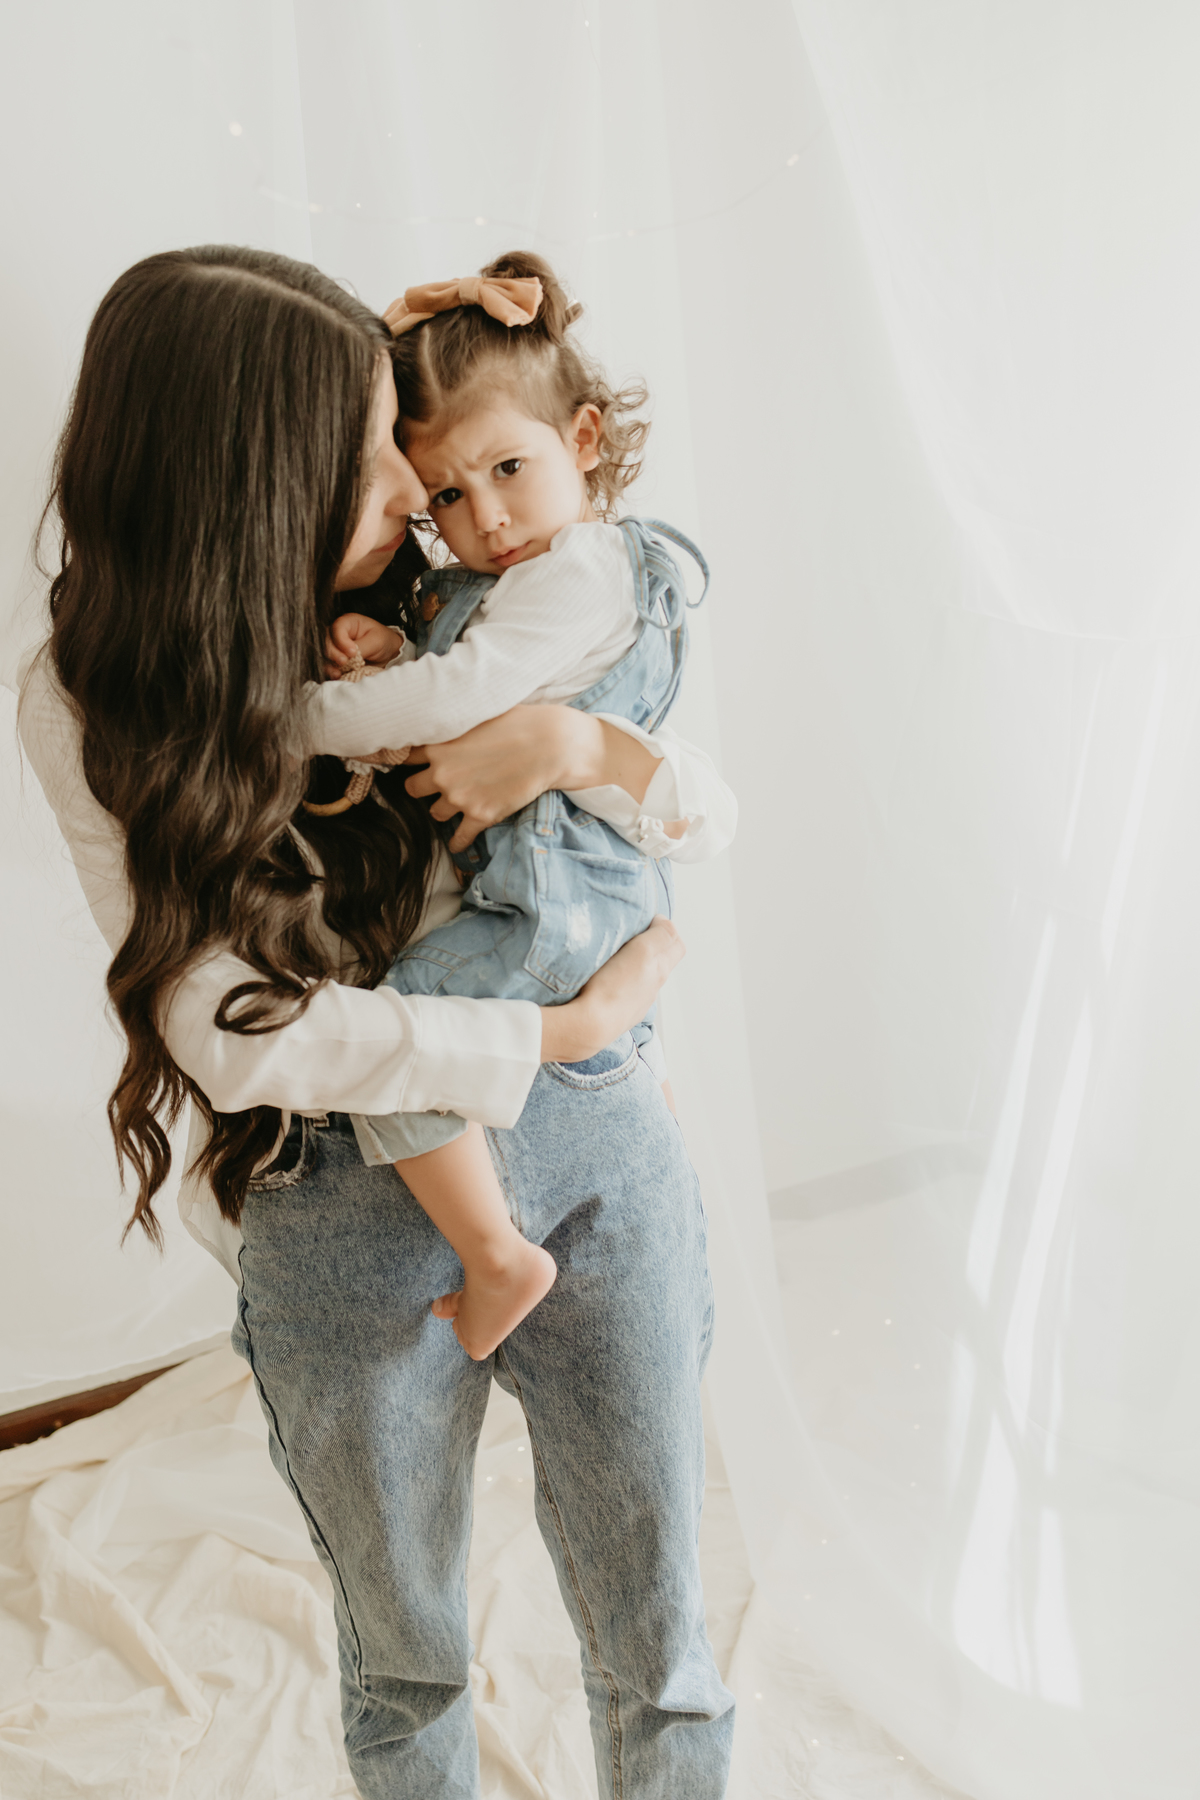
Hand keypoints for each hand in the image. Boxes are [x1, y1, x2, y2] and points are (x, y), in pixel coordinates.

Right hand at [323, 613, 401, 678]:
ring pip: (325, 654)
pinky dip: (331, 671)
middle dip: (334, 653)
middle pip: (327, 641)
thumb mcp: (376, 641)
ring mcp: (336, 647)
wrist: (389, 654)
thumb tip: (349, 656)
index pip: (337, 628)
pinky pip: (328, 665)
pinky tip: (337, 675)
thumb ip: (362, 647)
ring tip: (339, 672)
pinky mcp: (336, 661)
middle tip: (344, 662)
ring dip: (330, 664)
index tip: (352, 652)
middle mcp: (339, 634)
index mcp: (348, 623)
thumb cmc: (383, 641)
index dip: (341, 640)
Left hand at [405, 706, 573, 850]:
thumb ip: (452, 727)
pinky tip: (457, 843)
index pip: (406, 757)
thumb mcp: (475, 716)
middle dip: (423, 787)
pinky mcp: (480, 816)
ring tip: (457, 804)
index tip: (416, 764)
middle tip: (436, 785)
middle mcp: (443, 774)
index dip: (412, 761)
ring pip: (435, 813)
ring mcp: (460, 797)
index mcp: (438, 746)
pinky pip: (459, 837)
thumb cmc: (517, 723)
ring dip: (444, 809)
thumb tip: (441, 722)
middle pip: (413, 789)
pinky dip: (458, 841)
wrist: (549, 746)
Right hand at [539, 918, 684, 1063]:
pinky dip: (623, 981)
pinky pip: (626, 991)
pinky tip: (608, 978)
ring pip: (643, 978)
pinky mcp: (619, 1013)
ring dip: (635, 964)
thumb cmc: (614, 986)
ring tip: (617, 955)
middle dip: (652, 944)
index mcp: (661, 970)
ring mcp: (636, 1003)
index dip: (666, 929)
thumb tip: (665, 923)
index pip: (677, 944)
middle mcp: (652, 988)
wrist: (590, 1025)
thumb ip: (660, 934)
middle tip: (633, 934)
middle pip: (661, 961)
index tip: (646, 921)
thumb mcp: (643, 950)